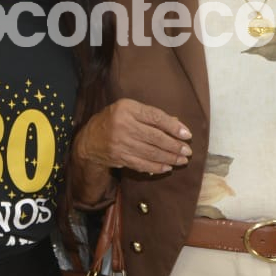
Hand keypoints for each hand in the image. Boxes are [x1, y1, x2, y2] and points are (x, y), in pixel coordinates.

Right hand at [74, 98, 191, 175]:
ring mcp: (121, 143)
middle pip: (155, 137)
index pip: (156, 117)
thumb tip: (176, 123)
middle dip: (174, 146)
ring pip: (151, 152)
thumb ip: (150, 115)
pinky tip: (167, 167)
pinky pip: (142, 164)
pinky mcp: (119, 157)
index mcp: (127, 108)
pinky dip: (157, 167)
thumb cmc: (113, 120)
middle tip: (187, 151)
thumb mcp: (129, 110)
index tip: (187, 135)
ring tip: (182, 160)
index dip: (173, 127)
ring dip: (169, 158)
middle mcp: (123, 125)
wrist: (88, 140)